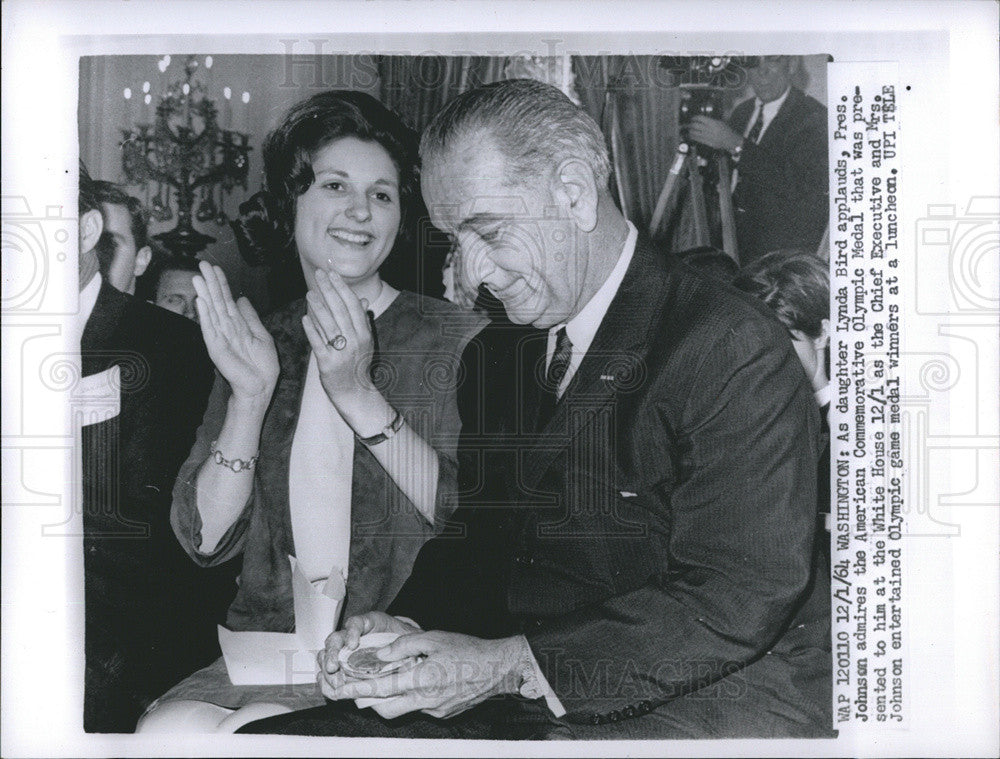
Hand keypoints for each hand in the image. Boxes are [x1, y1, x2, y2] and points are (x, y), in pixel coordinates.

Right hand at [193, 262, 278, 403]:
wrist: (261, 387)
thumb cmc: (262, 365)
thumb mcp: (261, 335)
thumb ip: (250, 317)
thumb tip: (241, 299)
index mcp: (237, 325)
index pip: (226, 300)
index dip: (221, 284)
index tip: (215, 268)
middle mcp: (226, 329)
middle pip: (216, 302)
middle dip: (210, 283)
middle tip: (202, 264)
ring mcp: (220, 338)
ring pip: (211, 312)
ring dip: (204, 294)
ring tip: (197, 277)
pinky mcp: (216, 349)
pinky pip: (209, 330)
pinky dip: (205, 315)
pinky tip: (200, 301)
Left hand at [302, 269, 376, 410]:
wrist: (355, 393)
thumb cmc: (358, 365)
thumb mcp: (365, 343)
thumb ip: (363, 321)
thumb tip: (363, 301)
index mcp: (364, 334)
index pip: (353, 305)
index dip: (342, 288)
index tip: (332, 274)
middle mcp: (355, 341)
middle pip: (341, 310)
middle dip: (329, 290)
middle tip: (319, 275)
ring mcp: (342, 353)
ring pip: (329, 325)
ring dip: (318, 307)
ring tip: (309, 293)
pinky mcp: (329, 364)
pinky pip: (319, 343)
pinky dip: (311, 329)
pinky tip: (305, 318)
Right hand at [318, 611, 419, 692]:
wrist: (402, 651)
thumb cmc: (402, 642)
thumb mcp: (405, 637)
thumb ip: (402, 642)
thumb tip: (400, 652)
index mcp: (367, 624)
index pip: (355, 623)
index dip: (351, 633)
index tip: (353, 645)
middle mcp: (352, 636)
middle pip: (335, 639)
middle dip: (332, 654)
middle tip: (333, 668)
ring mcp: (344, 652)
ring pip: (326, 654)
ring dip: (326, 669)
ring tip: (334, 683)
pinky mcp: (343, 669)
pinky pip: (328, 673)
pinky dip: (326, 682)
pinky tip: (330, 690)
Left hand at [323, 631, 523, 719]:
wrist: (497, 669)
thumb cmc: (468, 650)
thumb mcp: (434, 638)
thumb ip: (404, 644)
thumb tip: (382, 653)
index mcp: (422, 678)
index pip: (382, 688)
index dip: (359, 689)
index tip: (343, 688)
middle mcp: (426, 699)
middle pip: (386, 709)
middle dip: (369, 701)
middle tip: (358, 689)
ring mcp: (434, 710)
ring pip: (402, 710)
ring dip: (390, 700)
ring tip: (386, 683)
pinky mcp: (442, 714)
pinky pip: (419, 709)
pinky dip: (411, 698)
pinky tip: (417, 684)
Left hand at [686, 116, 743, 152]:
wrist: (730, 141)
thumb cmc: (726, 130)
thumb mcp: (720, 122)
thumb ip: (711, 120)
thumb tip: (702, 119)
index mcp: (713, 123)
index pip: (701, 119)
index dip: (695, 118)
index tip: (693, 118)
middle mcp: (710, 129)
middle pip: (696, 126)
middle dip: (691, 124)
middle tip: (689, 124)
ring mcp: (708, 137)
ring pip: (695, 133)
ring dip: (690, 131)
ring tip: (689, 130)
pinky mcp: (707, 143)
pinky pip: (697, 139)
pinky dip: (693, 137)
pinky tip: (691, 136)